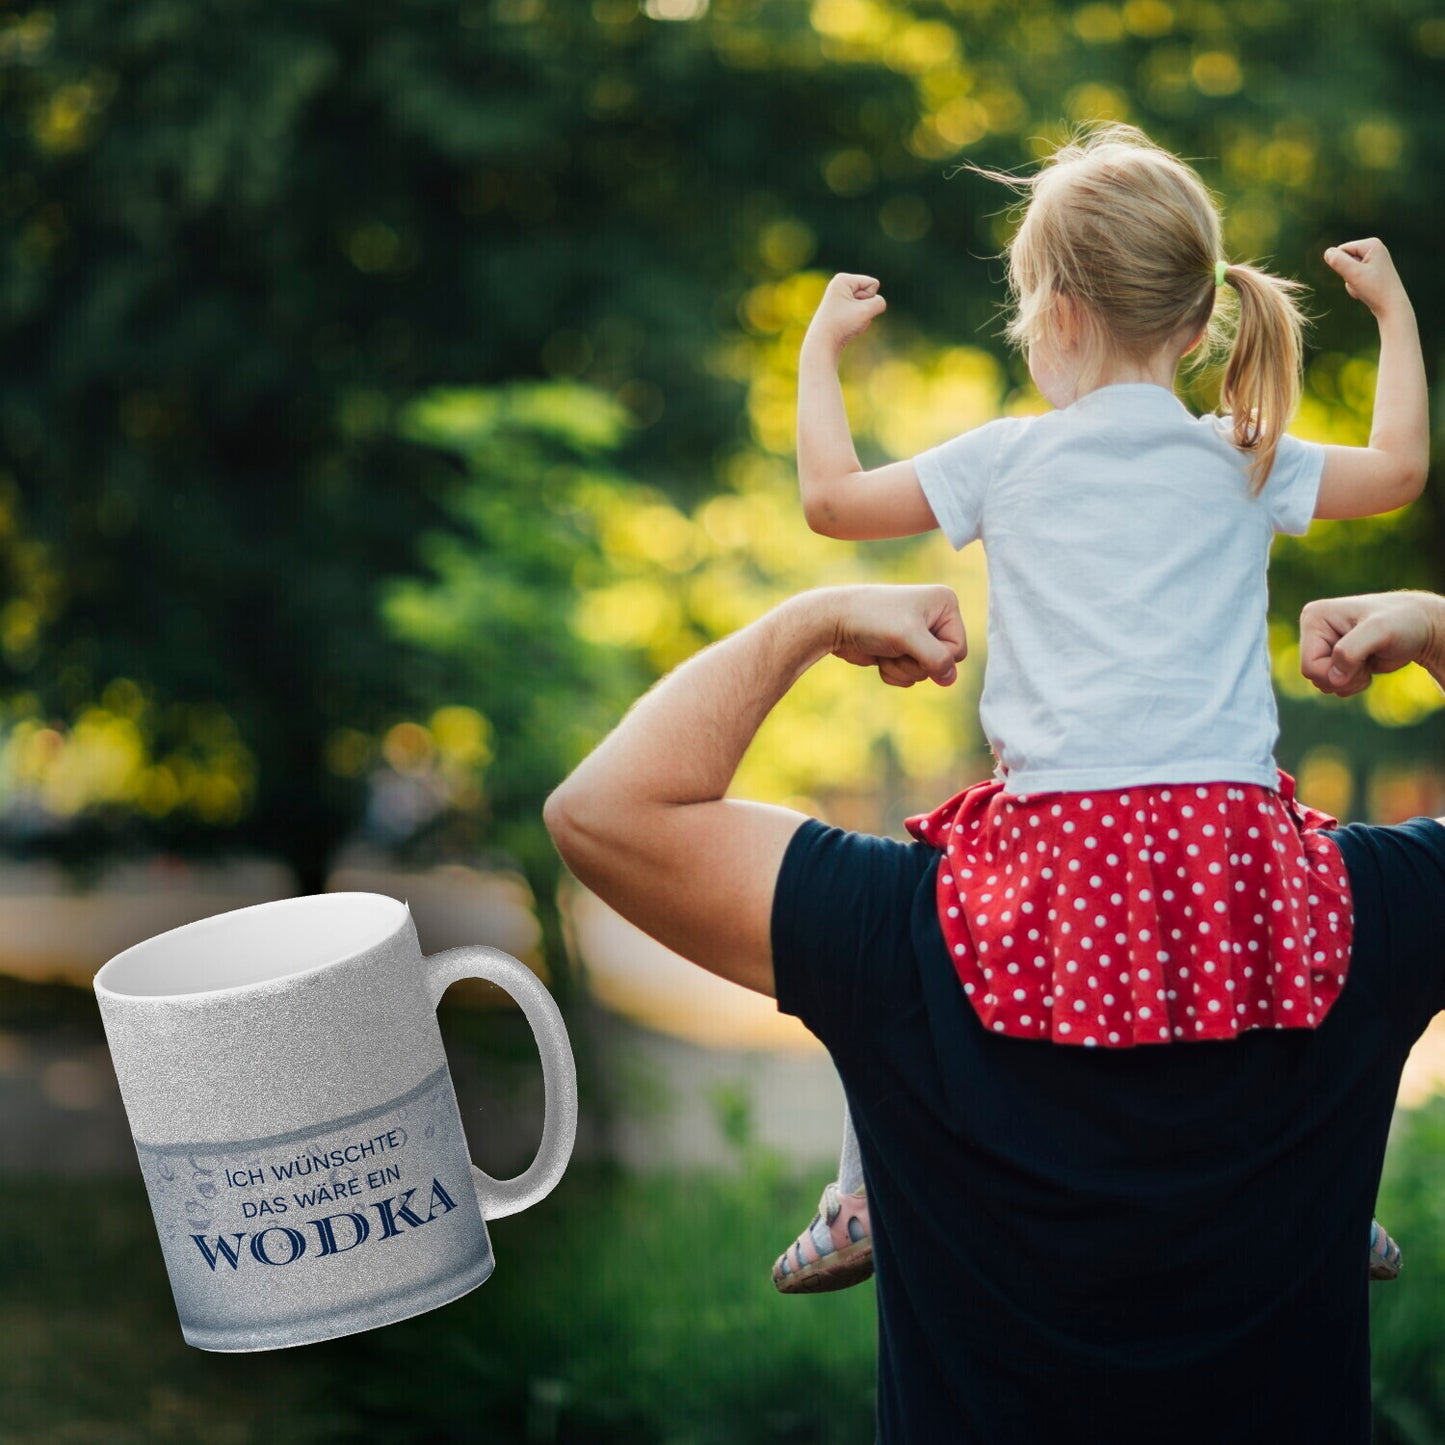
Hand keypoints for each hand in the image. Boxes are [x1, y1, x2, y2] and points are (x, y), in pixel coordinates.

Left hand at [805, 273, 887, 355]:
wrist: (822, 344)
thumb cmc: (841, 325)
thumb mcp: (866, 310)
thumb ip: (879, 302)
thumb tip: (878, 303)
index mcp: (843, 279)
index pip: (873, 284)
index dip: (869, 299)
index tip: (851, 308)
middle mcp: (841, 285)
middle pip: (870, 294)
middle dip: (865, 308)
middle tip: (848, 317)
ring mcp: (842, 298)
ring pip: (867, 306)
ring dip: (862, 317)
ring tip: (847, 323)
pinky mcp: (843, 310)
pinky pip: (861, 314)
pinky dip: (858, 322)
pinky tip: (846, 327)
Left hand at [829, 584, 966, 687]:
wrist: (834, 621)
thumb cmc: (872, 619)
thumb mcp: (909, 637)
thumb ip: (937, 659)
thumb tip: (950, 678)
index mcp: (945, 604)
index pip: (958, 649)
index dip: (936, 656)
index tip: (912, 642)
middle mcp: (935, 617)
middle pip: (943, 663)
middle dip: (916, 663)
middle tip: (895, 645)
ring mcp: (918, 635)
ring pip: (925, 672)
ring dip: (902, 668)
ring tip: (885, 649)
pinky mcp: (901, 649)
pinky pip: (909, 676)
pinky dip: (893, 672)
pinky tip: (879, 657)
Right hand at [1299, 591, 1444, 696]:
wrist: (1421, 627)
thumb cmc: (1404, 622)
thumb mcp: (1379, 631)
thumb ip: (1351, 651)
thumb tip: (1333, 680)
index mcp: (1314, 618)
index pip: (1309, 665)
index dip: (1336, 672)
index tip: (1363, 658)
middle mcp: (1314, 631)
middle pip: (1314, 677)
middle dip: (1344, 677)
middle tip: (1367, 661)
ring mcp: (1324, 645)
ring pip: (1322, 683)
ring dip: (1349, 682)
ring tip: (1368, 662)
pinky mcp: (1334, 658)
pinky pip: (1333, 685)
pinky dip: (1352, 683)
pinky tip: (1367, 666)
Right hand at [1324, 239, 1409, 320]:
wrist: (1392, 306)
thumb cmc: (1375, 289)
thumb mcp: (1353, 274)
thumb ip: (1338, 261)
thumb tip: (1328, 252)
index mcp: (1371, 244)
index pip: (1340, 250)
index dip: (1341, 266)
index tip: (1358, 275)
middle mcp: (1374, 248)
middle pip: (1344, 260)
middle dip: (1347, 274)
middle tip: (1362, 282)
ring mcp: (1374, 260)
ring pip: (1348, 270)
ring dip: (1351, 282)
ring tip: (1365, 287)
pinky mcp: (1373, 271)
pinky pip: (1354, 276)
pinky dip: (1356, 285)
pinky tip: (1367, 291)